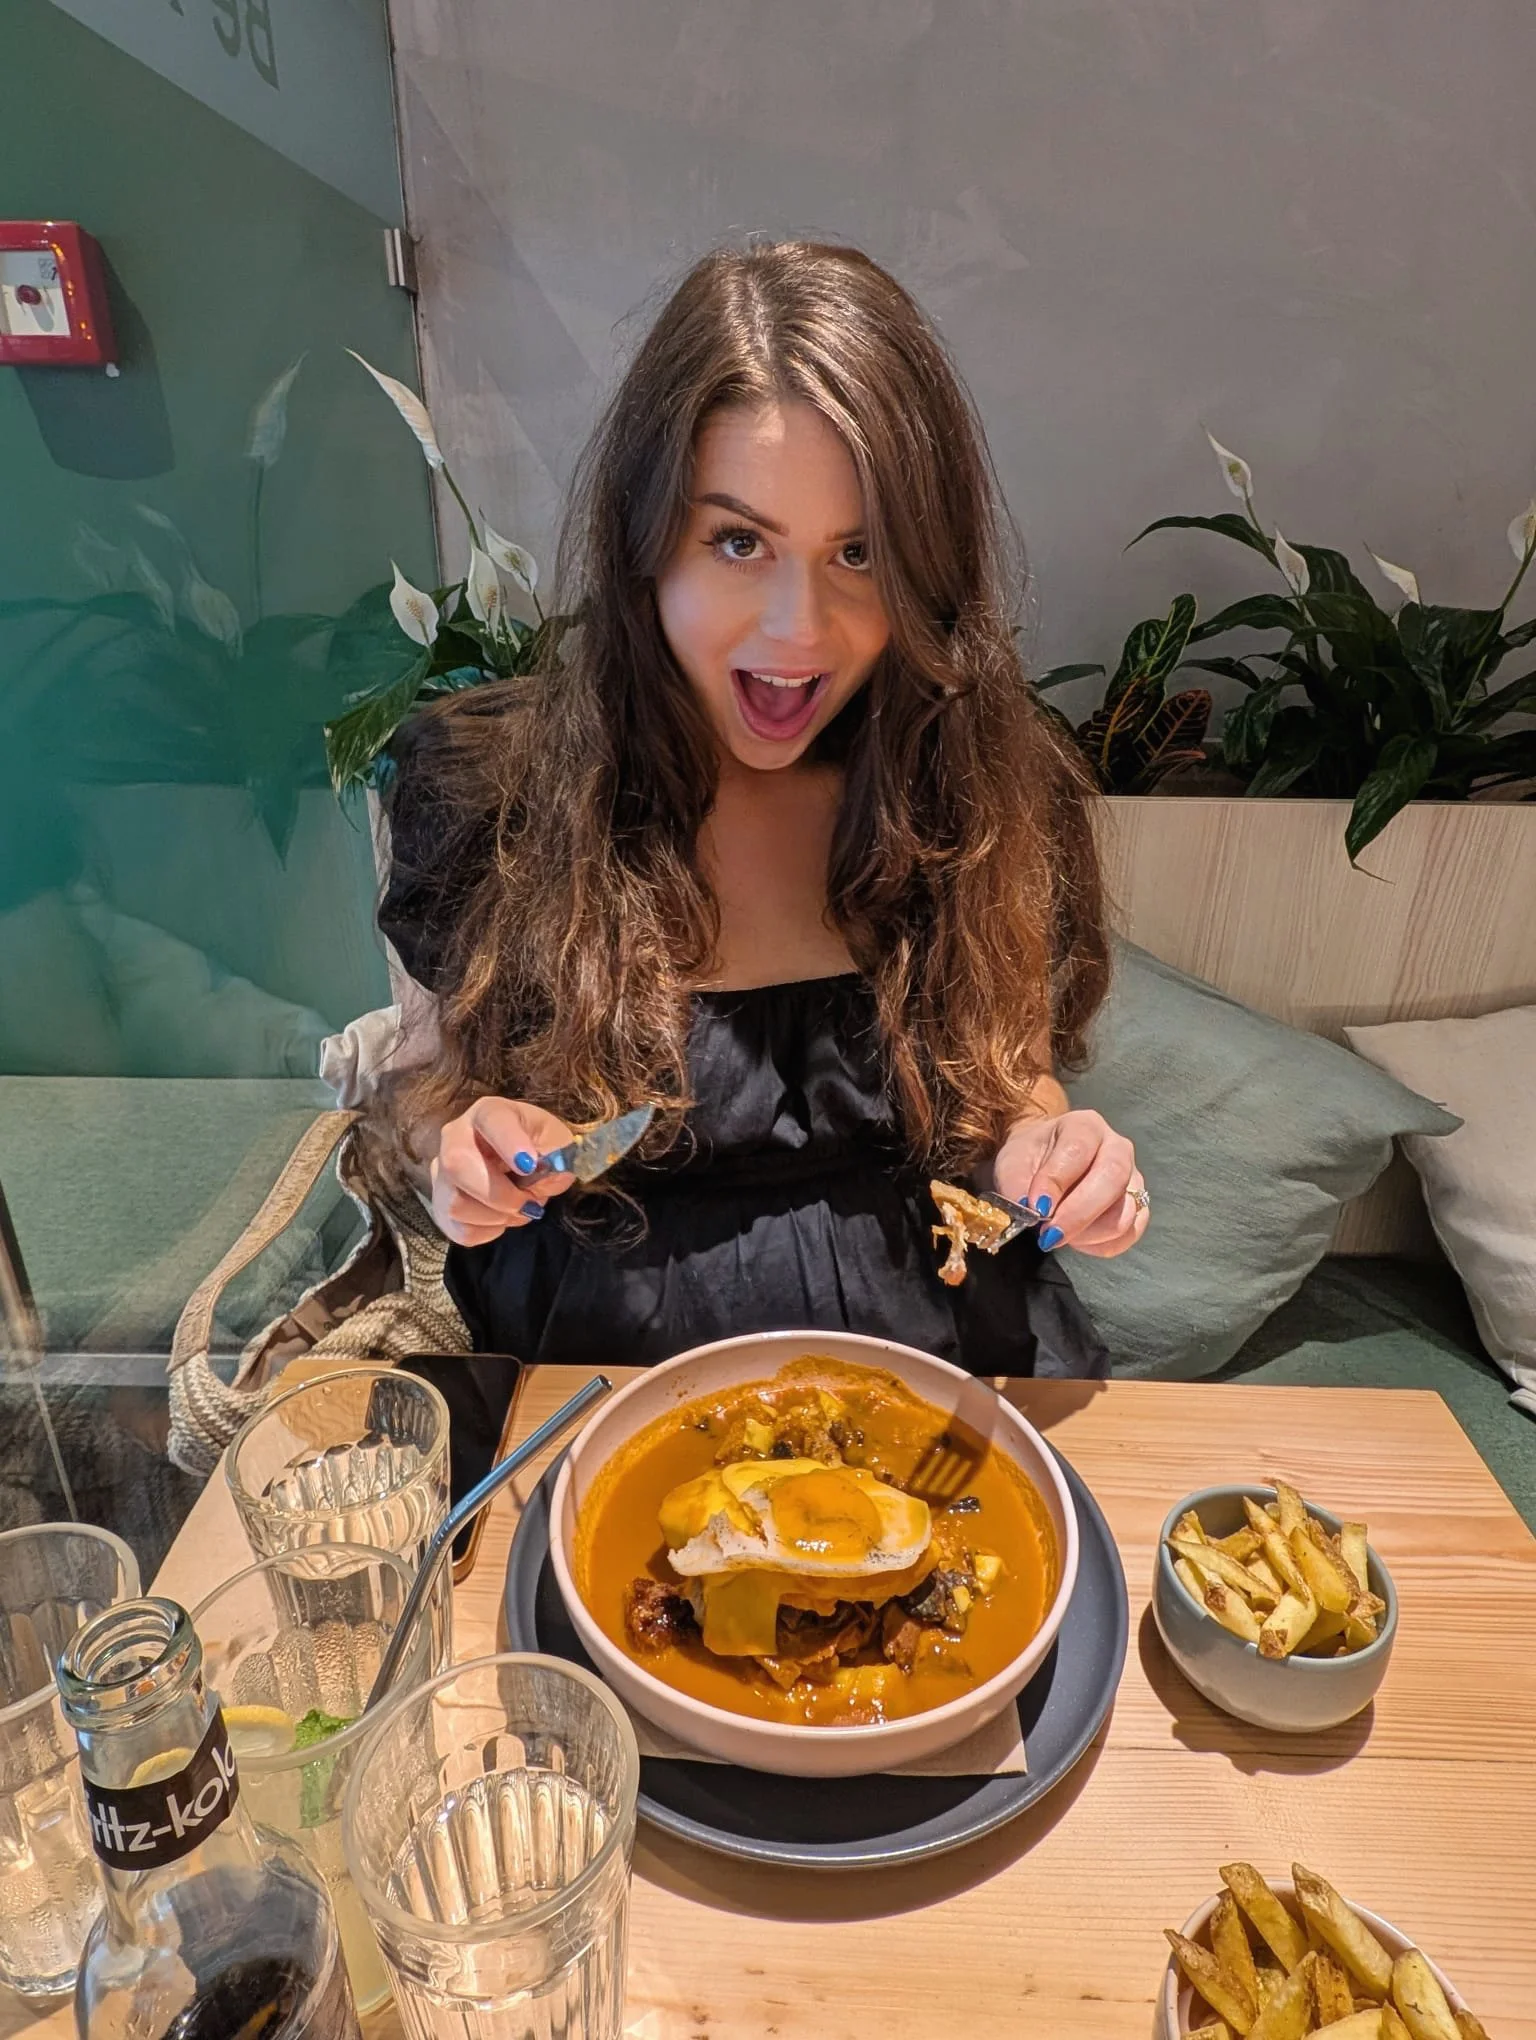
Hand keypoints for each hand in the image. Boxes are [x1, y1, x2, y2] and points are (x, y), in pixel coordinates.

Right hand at [430, 1097, 576, 1246]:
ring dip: (496, 1216)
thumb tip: (554, 1175)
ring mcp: (441, 1173)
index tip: (529, 1164)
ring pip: (455, 1203)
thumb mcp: (556, 1142)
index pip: (491, 1120)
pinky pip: (458, 1229)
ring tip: (518, 1210)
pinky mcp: (441, 1206)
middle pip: (457, 1165)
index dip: (508, 1142)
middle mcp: (455, 1137)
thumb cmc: (536, 1146)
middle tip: (528, 1204)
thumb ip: (558, 1156)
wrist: (519, 1163)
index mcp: (488, 1113)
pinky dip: (487, 1231)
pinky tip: (501, 1219)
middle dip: (500, 1194)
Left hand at [993, 1108, 1147, 1258]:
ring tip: (1058, 1235)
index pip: (1077, 1150)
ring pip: (1125, 1211)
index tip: (1036, 1208)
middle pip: (1112, 1177)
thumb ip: (1017, 1186)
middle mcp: (1117, 1147)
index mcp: (1084, 1126)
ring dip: (1089, 1233)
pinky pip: (1130, 1232)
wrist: (1043, 1163)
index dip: (1057, 1181)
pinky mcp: (1138, 1207)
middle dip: (1079, 1213)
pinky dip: (1102, 1245)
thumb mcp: (1011, 1165)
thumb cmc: (1030, 1159)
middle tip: (1049, 1234)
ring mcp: (1133, 1178)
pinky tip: (1077, 1241)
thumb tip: (1032, 1212)